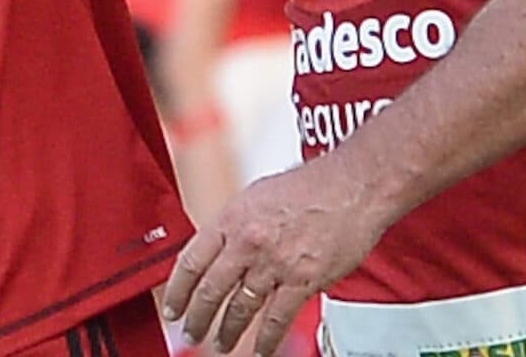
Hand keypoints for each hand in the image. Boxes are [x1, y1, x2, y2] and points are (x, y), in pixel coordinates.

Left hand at [160, 158, 389, 354]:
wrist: (353, 186)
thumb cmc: (311, 186)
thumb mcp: (257, 195)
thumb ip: (235, 225)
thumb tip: (218, 250)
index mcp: (233, 218)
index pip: (191, 261)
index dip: (177, 291)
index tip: (172, 307)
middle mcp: (248, 242)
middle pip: (210, 290)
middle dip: (197, 319)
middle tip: (191, 333)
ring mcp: (275, 263)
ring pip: (241, 308)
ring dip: (228, 332)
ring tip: (221, 344)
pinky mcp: (302, 280)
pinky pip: (277, 320)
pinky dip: (266, 341)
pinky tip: (260, 350)